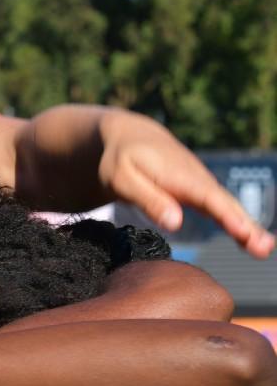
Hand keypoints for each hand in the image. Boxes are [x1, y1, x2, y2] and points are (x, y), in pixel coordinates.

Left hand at [97, 110, 273, 257]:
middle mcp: (197, 179)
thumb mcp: (123, 179)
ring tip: (264, 248)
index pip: (207, 197)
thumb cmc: (122, 159)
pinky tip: (251, 239)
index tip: (242, 231)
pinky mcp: (200, 191)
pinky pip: (222, 208)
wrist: (131, 137)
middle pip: (224, 204)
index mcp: (178, 175)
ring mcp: (201, 185)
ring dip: (248, 227)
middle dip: (245, 225)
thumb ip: (148, 199)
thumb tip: (176, 223)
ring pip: (228, 207)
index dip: (226, 215)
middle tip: (264, 248)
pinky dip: (238, 222)